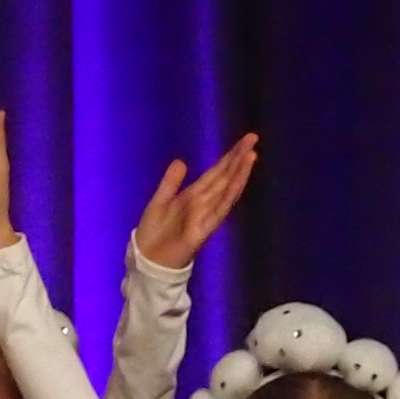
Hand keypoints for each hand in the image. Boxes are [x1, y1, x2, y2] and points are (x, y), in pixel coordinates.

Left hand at [131, 136, 258, 268]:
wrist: (146, 260)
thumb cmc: (153, 233)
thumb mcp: (159, 200)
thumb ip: (171, 182)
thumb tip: (182, 161)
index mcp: (193, 195)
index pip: (216, 172)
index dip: (229, 157)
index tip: (244, 141)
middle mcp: (203, 202)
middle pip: (225, 177)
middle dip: (239, 158)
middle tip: (253, 138)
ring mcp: (206, 215)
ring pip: (226, 190)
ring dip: (239, 173)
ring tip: (251, 155)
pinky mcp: (204, 228)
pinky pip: (219, 209)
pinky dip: (229, 195)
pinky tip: (238, 181)